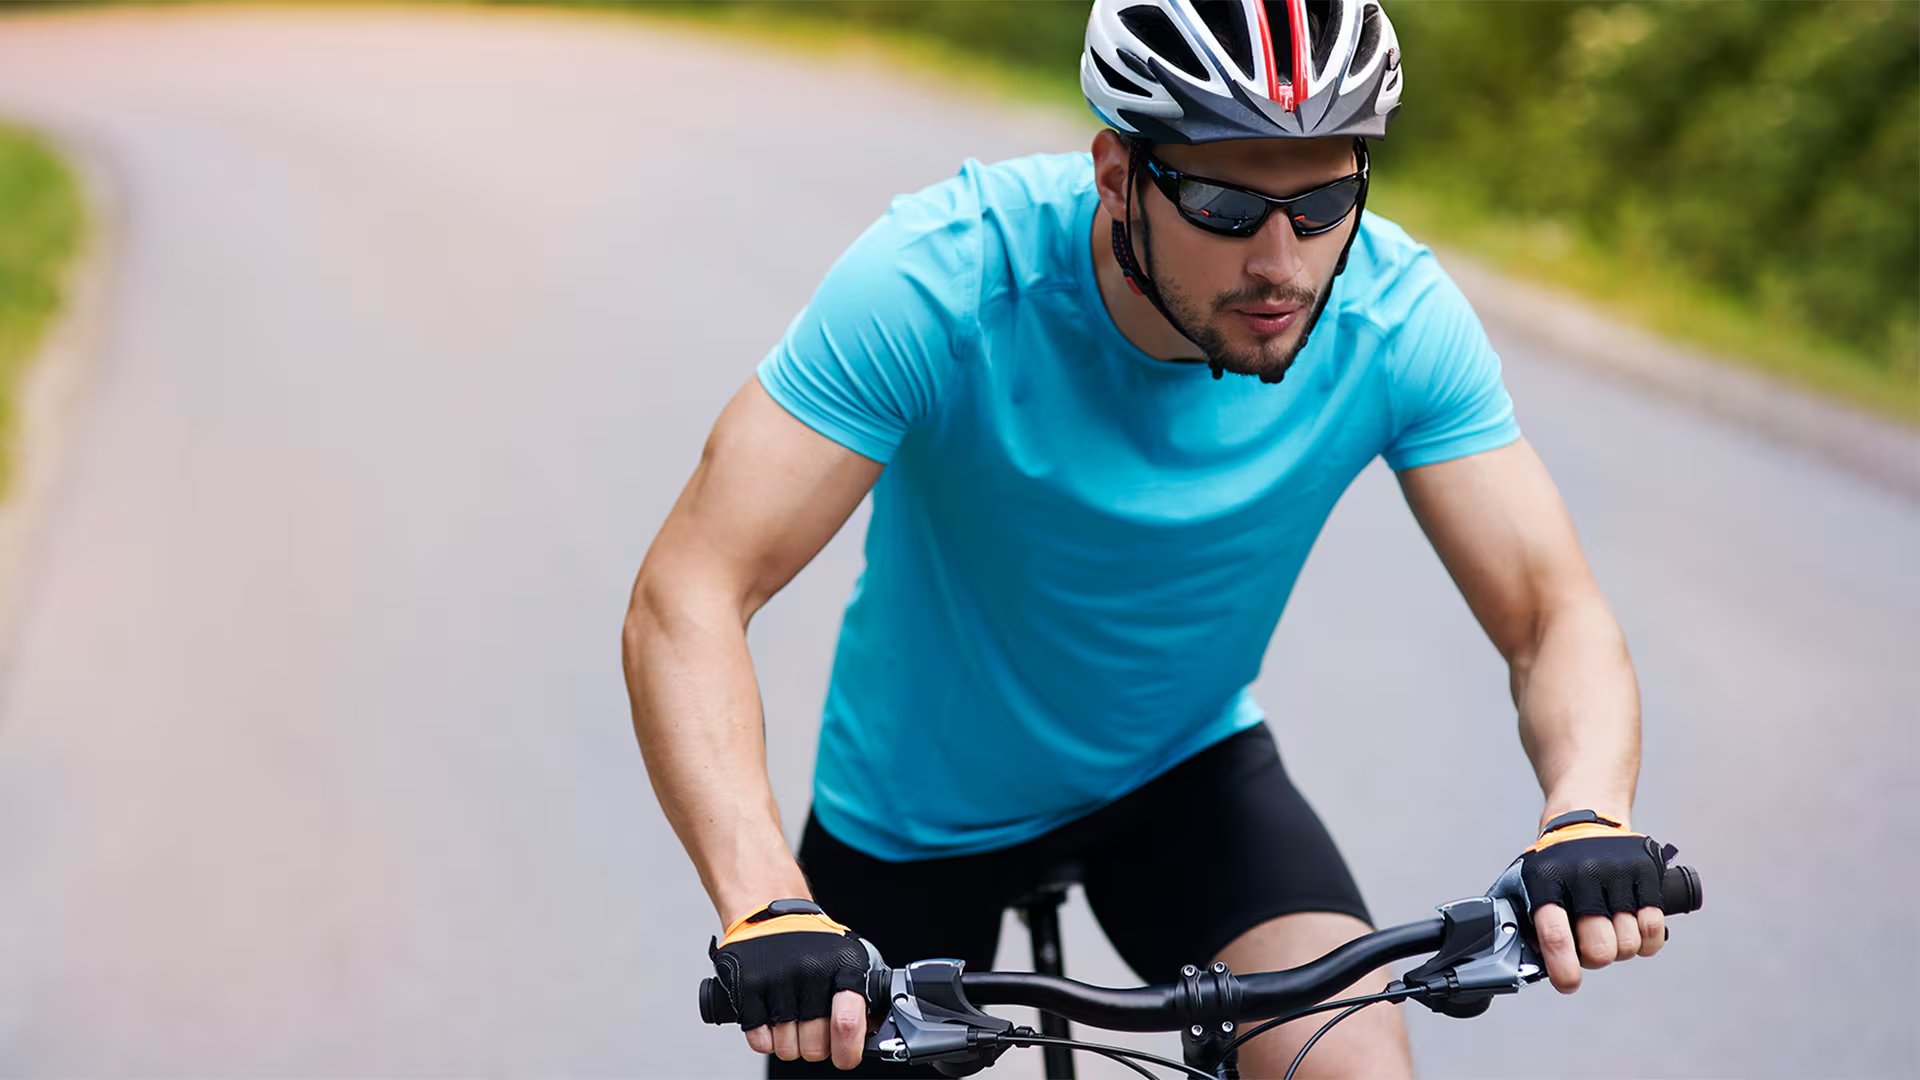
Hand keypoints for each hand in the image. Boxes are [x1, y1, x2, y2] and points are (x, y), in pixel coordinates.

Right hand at [708, 899, 874, 1068]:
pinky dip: (766, 1038)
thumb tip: (869, 1034)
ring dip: (789, 1043)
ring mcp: (777, 978)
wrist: (769, 914)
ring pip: (787, 1048)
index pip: (847, 1022)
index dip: (847, 1051)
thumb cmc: (811, 942)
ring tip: (791, 1019)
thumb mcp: (846, 959)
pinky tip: (771, 1018)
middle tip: (812, 1028)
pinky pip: (760, 1041)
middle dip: (815, 1046)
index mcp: (842, 965)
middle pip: (815, 1046)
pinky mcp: (748, 986)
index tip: (845, 1057)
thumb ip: (860, 997)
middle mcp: (810, 970)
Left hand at [1507, 812, 1673, 992]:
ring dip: (1620, 947)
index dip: (1564, 968)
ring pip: (1629, 944)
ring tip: (1609, 929)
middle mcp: (1582, 874)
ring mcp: (1617, 872)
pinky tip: (1633, 926)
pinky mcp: (1646, 873)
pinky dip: (1646, 939)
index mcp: (1545, 879)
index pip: (1555, 934)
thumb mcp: (1528, 883)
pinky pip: (1653, 928)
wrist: (1587, 820)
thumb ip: (1525, 922)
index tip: (1569, 983)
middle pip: (1599, 948)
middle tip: (1589, 948)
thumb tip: (1517, 966)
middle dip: (1595, 958)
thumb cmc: (1555, 865)